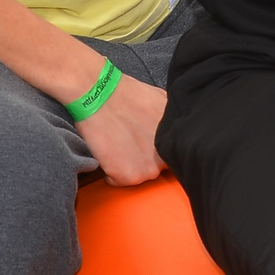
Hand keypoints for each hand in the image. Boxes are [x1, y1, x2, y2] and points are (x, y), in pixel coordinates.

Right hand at [77, 72, 167, 186]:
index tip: (146, 141)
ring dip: (127, 164)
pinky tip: (106, 150)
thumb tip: (172, 128)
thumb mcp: (162, 101)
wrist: (98, 93)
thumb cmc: (124, 93)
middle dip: (144, 157)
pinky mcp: (129, 176)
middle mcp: (168, 157)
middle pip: (157, 167)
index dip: (159, 149)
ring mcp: (150, 168)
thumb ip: (169, 120)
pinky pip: (117, 181)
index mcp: (176, 139)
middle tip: (128, 140)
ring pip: (139, 175)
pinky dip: (109, 171)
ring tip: (116, 142)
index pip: (174, 155)